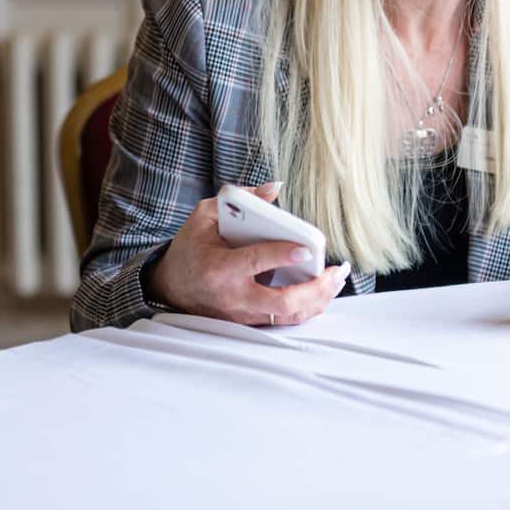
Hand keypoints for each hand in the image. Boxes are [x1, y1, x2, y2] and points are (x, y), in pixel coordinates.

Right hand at [147, 182, 350, 328]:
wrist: (172, 286)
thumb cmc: (191, 248)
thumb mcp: (204, 217)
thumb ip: (239, 199)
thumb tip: (275, 187)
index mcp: (219, 269)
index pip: (255, 262)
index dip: (282, 256)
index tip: (305, 250)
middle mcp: (233, 297)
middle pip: (281, 302)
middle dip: (314, 289)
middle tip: (334, 271)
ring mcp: (243, 314)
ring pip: (288, 316)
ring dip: (318, 300)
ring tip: (337, 279)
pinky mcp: (250, 322)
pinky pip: (285, 320)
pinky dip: (309, 307)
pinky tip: (324, 291)